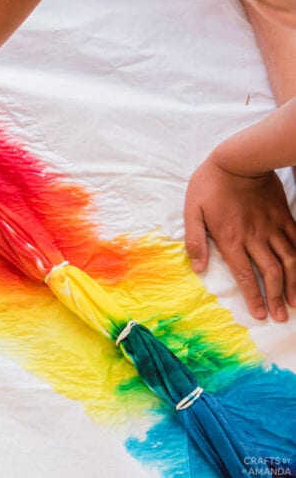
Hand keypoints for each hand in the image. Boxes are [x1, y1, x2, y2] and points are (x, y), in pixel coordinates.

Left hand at [184, 154, 295, 321]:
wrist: (237, 160)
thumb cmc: (209, 185)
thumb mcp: (192, 211)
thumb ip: (194, 240)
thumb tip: (198, 267)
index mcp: (230, 238)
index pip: (245, 274)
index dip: (253, 296)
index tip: (259, 315)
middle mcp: (255, 236)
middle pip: (270, 273)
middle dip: (276, 298)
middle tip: (280, 317)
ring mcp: (273, 227)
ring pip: (289, 261)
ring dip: (293, 284)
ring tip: (295, 303)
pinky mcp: (284, 217)